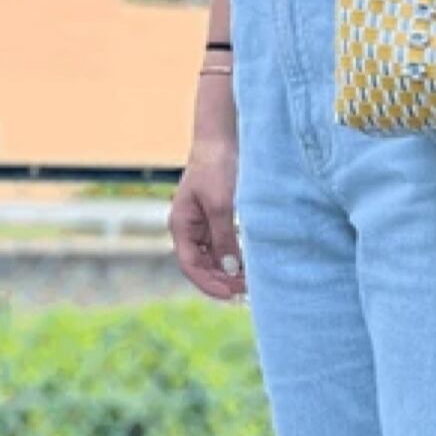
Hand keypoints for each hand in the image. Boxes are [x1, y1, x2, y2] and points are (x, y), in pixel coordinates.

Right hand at [169, 138, 245, 300]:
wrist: (222, 140)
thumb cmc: (217, 168)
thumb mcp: (222, 205)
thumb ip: (224, 238)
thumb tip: (229, 269)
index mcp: (181, 226)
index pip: (190, 266)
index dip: (209, 284)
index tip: (231, 295)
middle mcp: (189, 229)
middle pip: (203, 266)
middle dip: (223, 281)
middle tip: (249, 291)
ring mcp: (203, 225)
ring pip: (215, 258)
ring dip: (231, 272)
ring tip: (253, 282)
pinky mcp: (218, 219)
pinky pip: (225, 246)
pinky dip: (237, 257)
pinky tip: (253, 265)